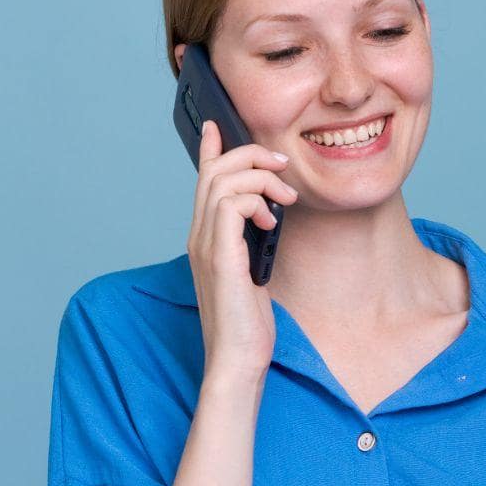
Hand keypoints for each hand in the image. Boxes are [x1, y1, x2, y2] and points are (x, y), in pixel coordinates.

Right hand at [188, 118, 296, 378]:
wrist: (237, 359)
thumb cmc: (247, 324)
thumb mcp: (252, 274)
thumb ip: (252, 245)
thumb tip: (268, 220)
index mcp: (206, 239)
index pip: (203, 182)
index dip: (211, 150)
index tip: (218, 126)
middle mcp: (199, 237)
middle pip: (214, 172)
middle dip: (250, 156)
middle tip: (283, 164)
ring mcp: (206, 245)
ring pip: (223, 181)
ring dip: (261, 178)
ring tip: (286, 199)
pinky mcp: (220, 256)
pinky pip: (231, 205)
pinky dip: (256, 202)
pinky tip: (272, 221)